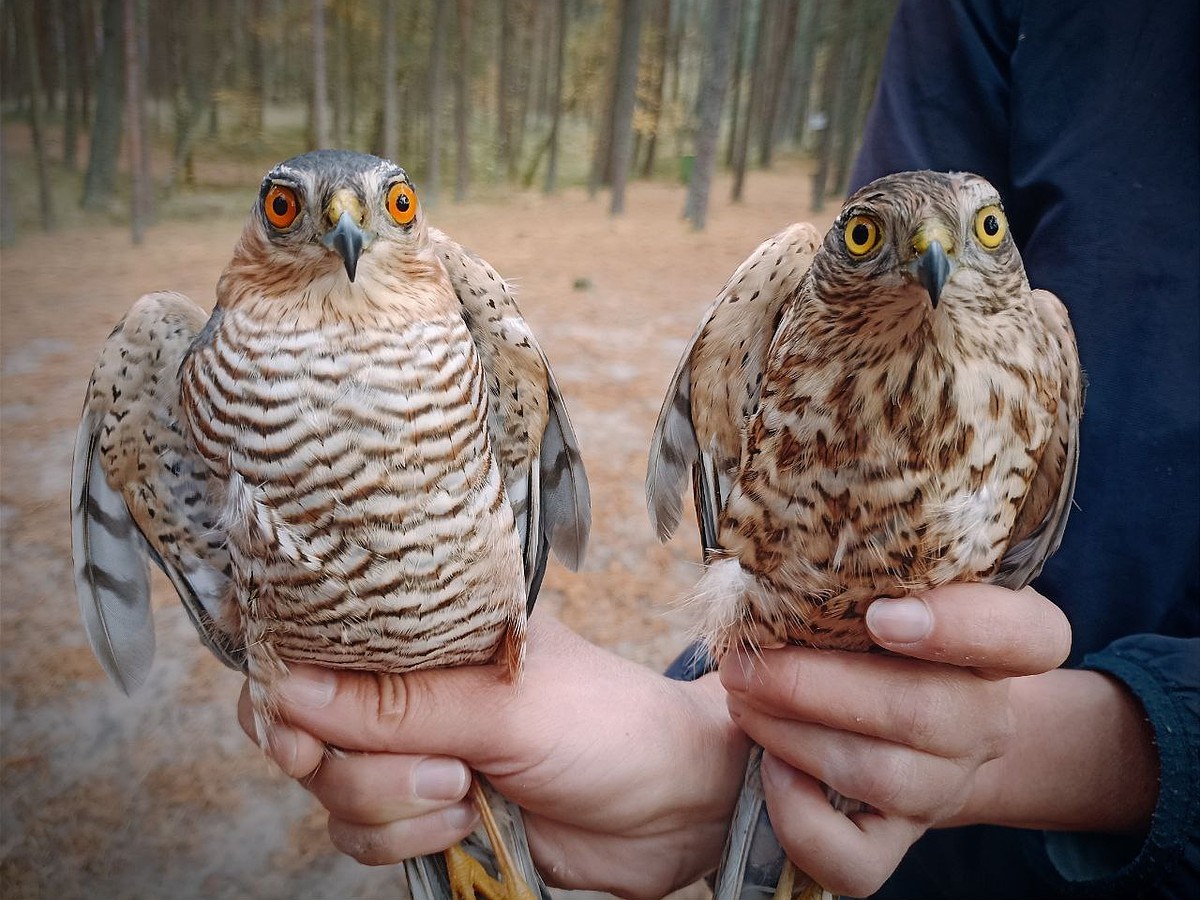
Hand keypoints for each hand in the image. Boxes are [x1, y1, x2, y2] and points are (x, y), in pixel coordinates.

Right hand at [238, 613, 749, 898]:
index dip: (286, 692)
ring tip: (468, 793)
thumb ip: (398, 706)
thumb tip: (288, 689)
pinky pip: (368, 838)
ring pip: (337, 792)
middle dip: (359, 766)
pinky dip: (407, 841)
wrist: (676, 806)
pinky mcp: (433, 812)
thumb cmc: (609, 727)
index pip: (320, 648)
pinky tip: (469, 825)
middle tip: (430, 769)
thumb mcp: (506, 707)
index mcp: (430, 635)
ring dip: (394, 808)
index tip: (296, 734)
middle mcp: (416, 691)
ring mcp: (422, 753)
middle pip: (314, 730)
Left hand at [719, 583, 1073, 896]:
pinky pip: (853, 859)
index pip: (1027, 636)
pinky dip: (798, 817)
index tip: (882, 614)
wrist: (908, 724)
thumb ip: (869, 571)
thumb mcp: (894, 591)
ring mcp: (945, 787)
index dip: (960, 627)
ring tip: (739, 697)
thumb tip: (785, 541)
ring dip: (788, 733)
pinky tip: (768, 771)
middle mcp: (985, 720)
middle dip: (815, 685)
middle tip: (745, 660)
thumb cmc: (880, 638)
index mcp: (1000, 647)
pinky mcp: (898, 843)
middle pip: (922, 711)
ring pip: (876, 775)